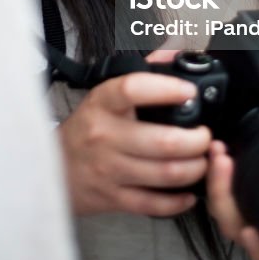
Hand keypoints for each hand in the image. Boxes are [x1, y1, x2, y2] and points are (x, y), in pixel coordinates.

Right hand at [56, 59, 210, 217]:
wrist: (53, 166)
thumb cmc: (88, 128)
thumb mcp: (106, 95)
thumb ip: (142, 72)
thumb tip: (174, 55)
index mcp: (103, 103)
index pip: (133, 89)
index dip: (167, 89)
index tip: (190, 92)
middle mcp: (104, 135)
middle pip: (163, 141)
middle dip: (197, 140)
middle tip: (205, 136)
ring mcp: (108, 169)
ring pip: (165, 173)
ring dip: (195, 169)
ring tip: (202, 161)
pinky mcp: (113, 198)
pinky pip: (153, 203)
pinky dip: (178, 201)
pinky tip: (188, 192)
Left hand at [206, 131, 258, 259]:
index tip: (250, 233)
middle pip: (238, 231)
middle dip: (224, 197)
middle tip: (224, 161)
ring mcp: (258, 222)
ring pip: (227, 214)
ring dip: (217, 184)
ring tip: (219, 151)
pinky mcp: (247, 204)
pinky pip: (227, 200)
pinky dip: (219, 182)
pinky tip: (219, 155)